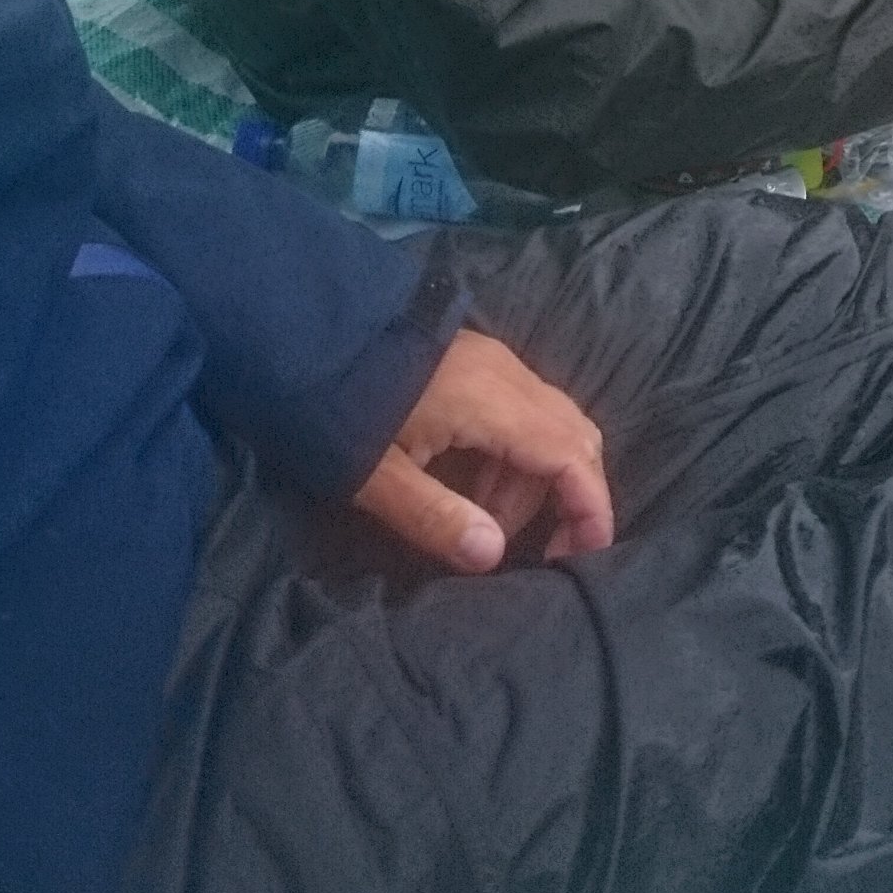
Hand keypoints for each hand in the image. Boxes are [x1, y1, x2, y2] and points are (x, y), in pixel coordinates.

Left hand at [352, 330, 613, 574]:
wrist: (302, 333)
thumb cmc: (339, 409)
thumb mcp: (376, 476)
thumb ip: (436, 518)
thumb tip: (494, 555)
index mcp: (493, 401)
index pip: (572, 455)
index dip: (590, 508)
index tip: (580, 559)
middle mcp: (509, 375)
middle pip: (573, 437)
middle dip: (567, 499)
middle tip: (537, 552)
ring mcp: (494, 363)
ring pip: (547, 426)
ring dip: (530, 482)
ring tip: (479, 524)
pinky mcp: (476, 363)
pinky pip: (521, 413)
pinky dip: (512, 458)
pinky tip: (468, 487)